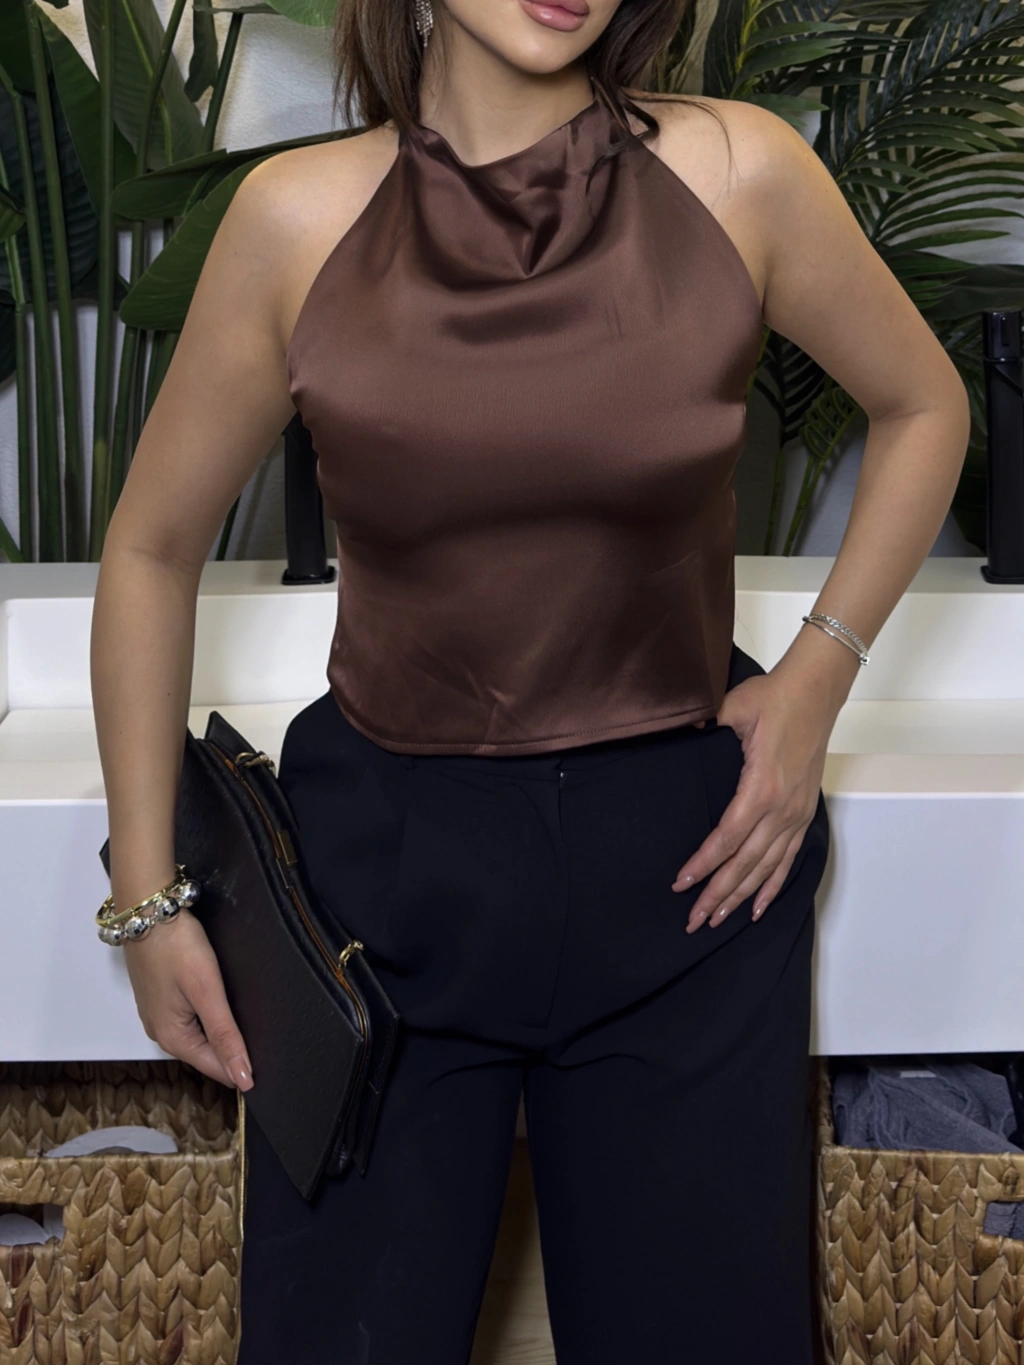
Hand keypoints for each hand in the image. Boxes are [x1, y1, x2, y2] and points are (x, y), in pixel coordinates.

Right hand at [122, 909, 254, 1090]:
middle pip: (207, 1054)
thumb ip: (225, 1035)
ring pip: (199, 1036)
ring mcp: (158, 1014)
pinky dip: (209, 1018)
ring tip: (253, 1025)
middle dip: (234, 1051)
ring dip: (222, 1034)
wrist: (147, 910)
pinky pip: (190, 1018)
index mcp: (172, 1039)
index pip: (217, 1069)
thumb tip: (242, 1080)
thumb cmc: (177, 948)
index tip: (273, 1063)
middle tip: (269, 1041)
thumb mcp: (207, 992)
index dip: (244, 1068)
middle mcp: (161, 1033)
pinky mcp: (160, 997)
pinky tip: (225, 1008)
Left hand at [672, 670, 832, 931]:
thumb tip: (677, 730)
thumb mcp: (734, 707)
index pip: (728, 837)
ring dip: (742, 896)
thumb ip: (705, 724)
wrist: (816, 691)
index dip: (705, 864)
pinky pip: (788, 858)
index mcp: (762, 786)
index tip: (682, 883)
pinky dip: (773, 886)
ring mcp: (796, 814)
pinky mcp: (803, 813)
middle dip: (718, 894)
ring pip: (767, 867)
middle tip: (694, 920)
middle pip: (746, 863)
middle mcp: (782, 808)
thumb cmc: (774, 698)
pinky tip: (757, 907)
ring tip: (718, 919)